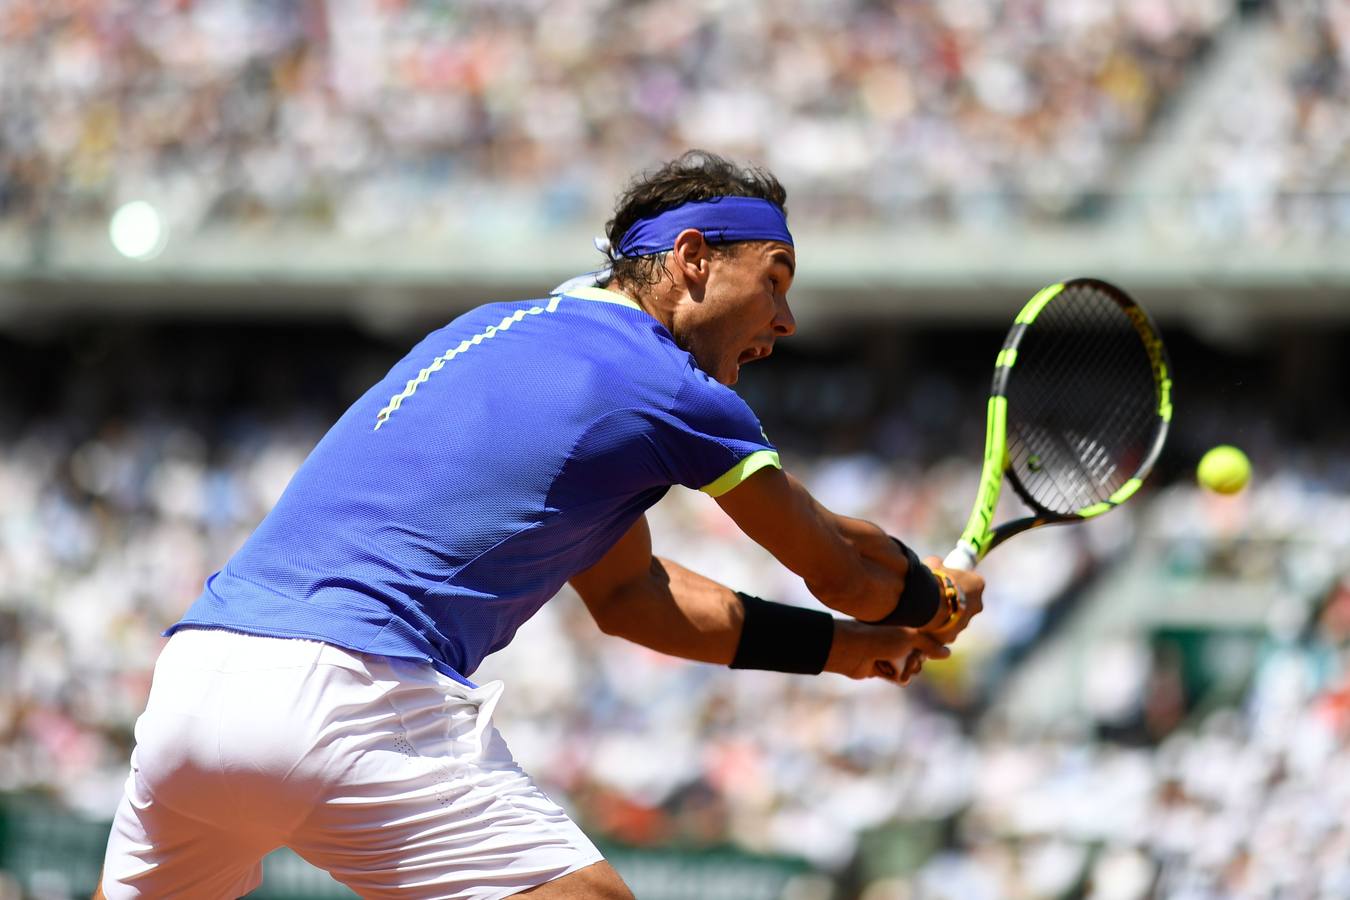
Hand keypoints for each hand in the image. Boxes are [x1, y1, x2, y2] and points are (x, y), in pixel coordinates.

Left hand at [825, 619, 950, 685]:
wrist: (852, 650)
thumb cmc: (880, 638)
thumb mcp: (910, 637)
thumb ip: (930, 645)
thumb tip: (948, 653)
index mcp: (903, 627)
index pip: (925, 640)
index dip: (928, 648)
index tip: (927, 651)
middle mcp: (896, 639)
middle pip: (918, 655)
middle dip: (917, 661)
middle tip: (912, 662)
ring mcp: (888, 654)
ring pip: (908, 667)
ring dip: (909, 670)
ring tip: (903, 671)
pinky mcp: (881, 668)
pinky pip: (897, 676)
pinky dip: (898, 677)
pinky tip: (896, 677)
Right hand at [920, 556, 984, 644]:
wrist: (928, 605)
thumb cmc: (934, 580)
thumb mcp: (934, 563)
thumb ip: (938, 563)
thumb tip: (936, 563)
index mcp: (977, 584)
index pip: (973, 581)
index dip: (958, 580)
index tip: (947, 580)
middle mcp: (978, 605)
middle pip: (966, 601)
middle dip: (954, 600)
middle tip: (937, 596)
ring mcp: (967, 622)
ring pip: (956, 618)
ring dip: (946, 615)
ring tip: (928, 610)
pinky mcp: (953, 635)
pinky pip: (945, 631)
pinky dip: (937, 628)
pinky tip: (924, 622)